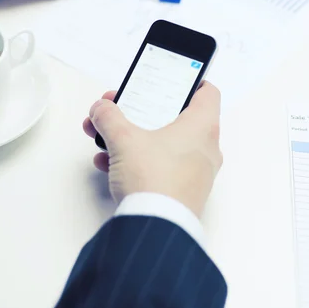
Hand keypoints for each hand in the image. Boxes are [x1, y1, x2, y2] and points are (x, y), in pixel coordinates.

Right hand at [82, 83, 221, 217]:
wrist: (155, 229)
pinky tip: (110, 163)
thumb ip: (108, 116)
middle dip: (142, 111)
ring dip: (133, 137)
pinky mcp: (181, 190)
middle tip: (122, 108)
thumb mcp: (123, 137)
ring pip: (162, 143)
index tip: (171, 78)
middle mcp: (204, 148)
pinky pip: (158, 166)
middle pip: (175, 116)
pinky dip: (136, 160)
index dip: (190, 80)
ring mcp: (194, 172)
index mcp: (200, 127)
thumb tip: (101, 109)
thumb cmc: (153, 179)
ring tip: (106, 137)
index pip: (207, 92)